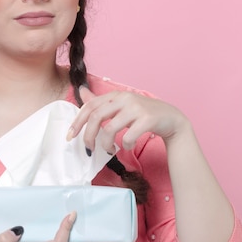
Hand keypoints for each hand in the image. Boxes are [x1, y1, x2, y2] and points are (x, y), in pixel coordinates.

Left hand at [67, 87, 188, 152]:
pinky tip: (127, 146)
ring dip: (106, 144)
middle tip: (88, 149)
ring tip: (109, 150)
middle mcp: (125, 98)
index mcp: (116, 95)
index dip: (77, 121)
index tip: (70, 136)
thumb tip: (81, 92)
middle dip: (88, 136)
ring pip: (110, 129)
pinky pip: (128, 136)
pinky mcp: (148, 119)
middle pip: (97, 117)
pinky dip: (125, 145)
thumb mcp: (121, 106)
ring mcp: (137, 108)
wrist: (172, 119)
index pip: (90, 106)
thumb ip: (101, 102)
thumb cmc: (143, 114)